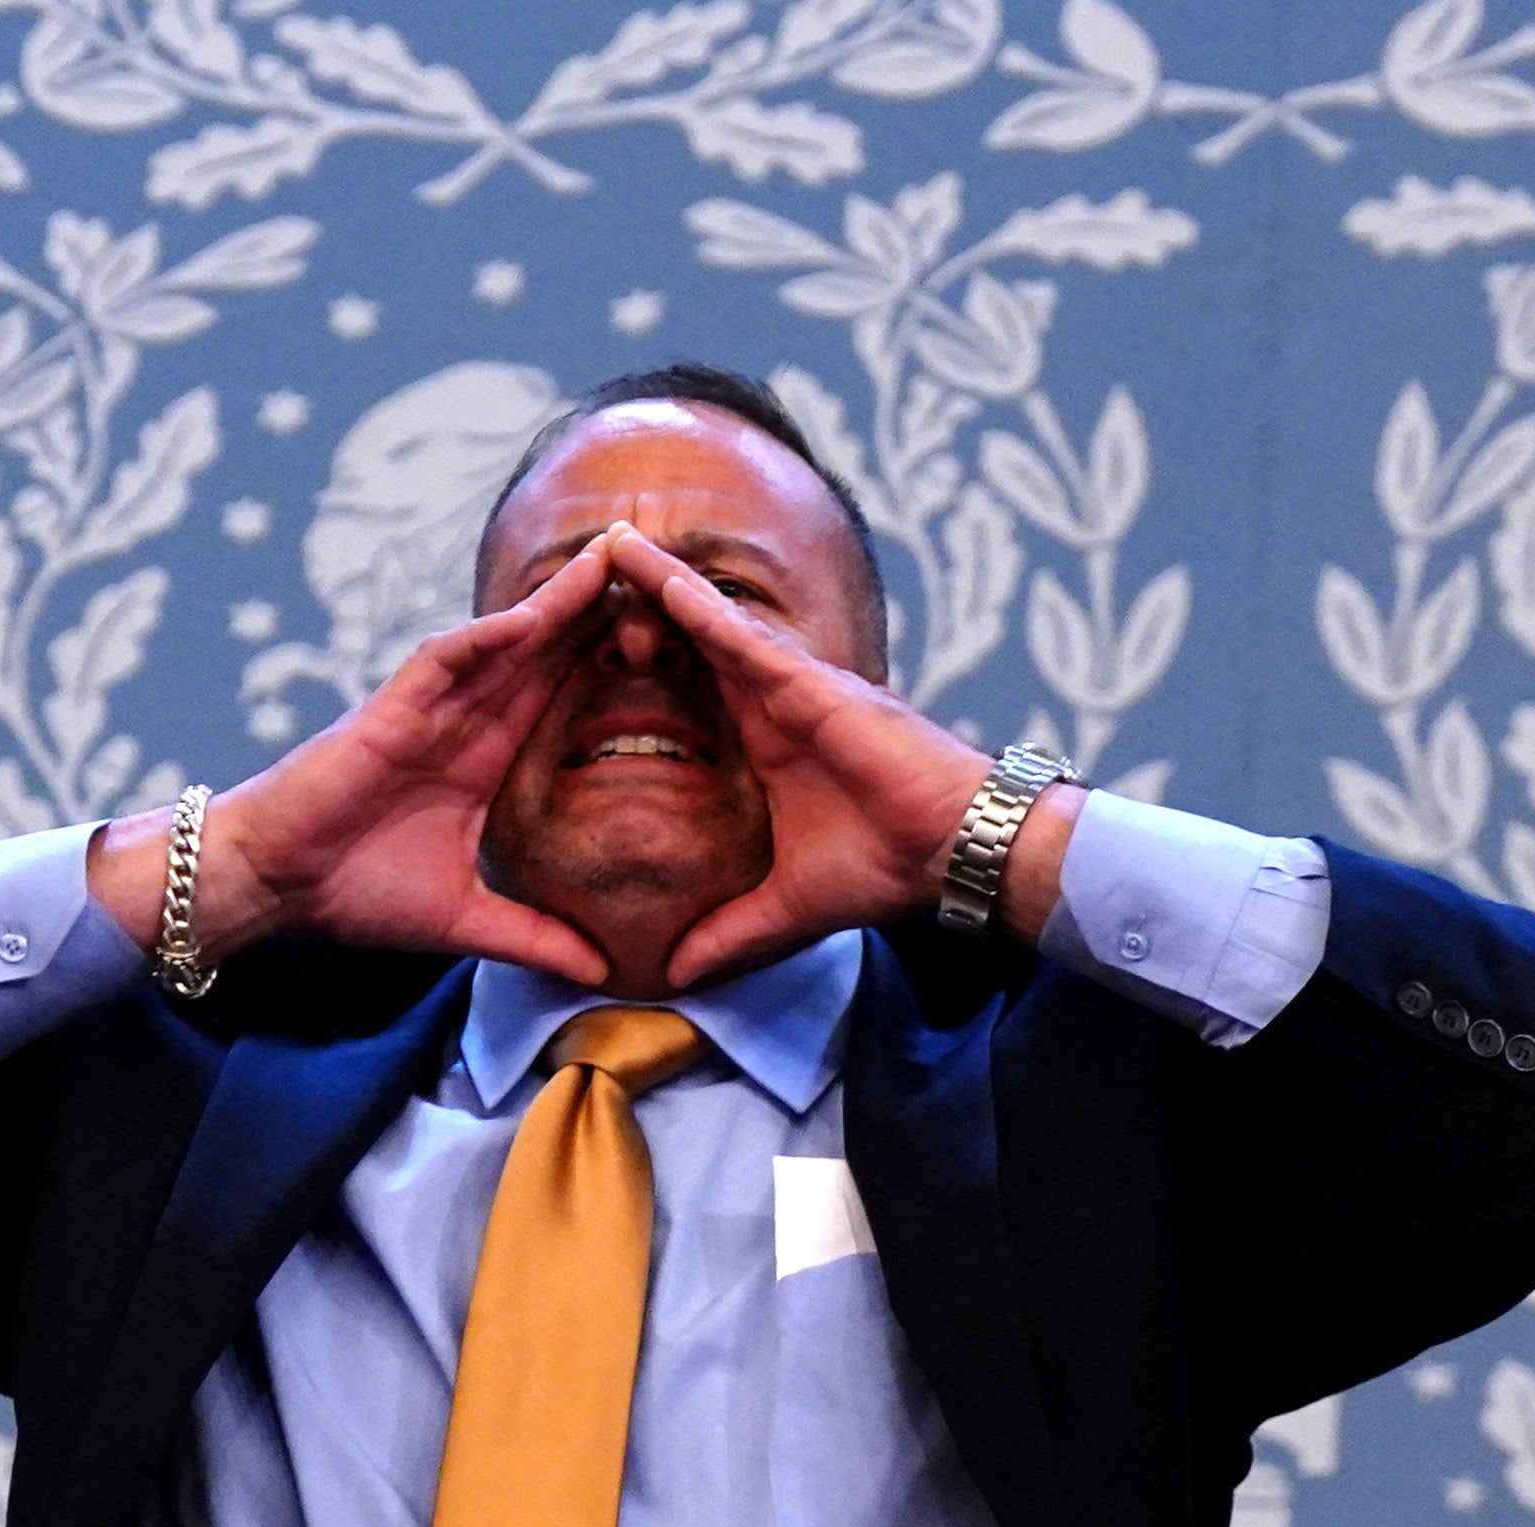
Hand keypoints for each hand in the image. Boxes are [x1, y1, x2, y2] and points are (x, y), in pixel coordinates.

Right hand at [87, 537, 618, 985]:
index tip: (675, 640)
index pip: (560, 696)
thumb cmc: (356, 891)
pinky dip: (490, 634)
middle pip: (545, 651)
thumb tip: (599, 970)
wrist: (278, 883)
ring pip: (505, 640)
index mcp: (485, 757)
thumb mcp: (466, 921)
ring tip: (612, 561)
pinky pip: (446, 659)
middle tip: (665, 566)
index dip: (610, 663)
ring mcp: (430, 709)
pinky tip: (535, 613)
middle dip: (599, 609)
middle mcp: (464, 721)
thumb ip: (534, 937)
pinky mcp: (392, 710)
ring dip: (556, 601)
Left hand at [601, 525, 1055, 989]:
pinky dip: (695, 604)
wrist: (950, 850)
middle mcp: (770, 702)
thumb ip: (729, 933)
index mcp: (761, 740)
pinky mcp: (807, 685)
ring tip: (607, 543)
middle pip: (691, 639)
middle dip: (641, 600)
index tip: (592, 642)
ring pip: (708, 621)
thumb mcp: (784, 910)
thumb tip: (675, 974)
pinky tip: (652, 575)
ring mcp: (788, 686)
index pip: (690, 689)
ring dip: (658, 581)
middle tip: (583, 564)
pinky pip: (739, 635)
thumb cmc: (885, 866)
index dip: (645, 661)